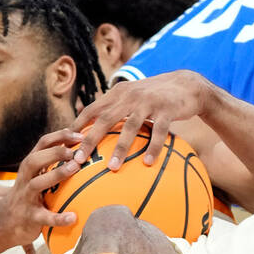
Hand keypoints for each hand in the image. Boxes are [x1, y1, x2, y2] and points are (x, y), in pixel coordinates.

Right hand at [0, 129, 84, 250]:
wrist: (4, 224)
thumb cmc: (29, 196)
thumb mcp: (36, 176)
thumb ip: (52, 163)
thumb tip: (81, 147)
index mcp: (30, 167)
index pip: (42, 144)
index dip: (61, 136)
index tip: (81, 136)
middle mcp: (25, 179)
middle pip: (34, 160)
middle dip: (55, 152)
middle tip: (76, 152)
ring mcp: (26, 198)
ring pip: (37, 184)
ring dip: (56, 174)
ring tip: (76, 168)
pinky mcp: (29, 218)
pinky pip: (44, 217)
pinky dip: (58, 218)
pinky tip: (73, 217)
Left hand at [71, 71, 208, 170]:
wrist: (187, 85)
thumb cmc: (155, 96)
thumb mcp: (132, 97)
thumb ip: (114, 109)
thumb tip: (91, 130)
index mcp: (118, 93)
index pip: (91, 109)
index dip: (76, 125)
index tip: (65, 144)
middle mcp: (130, 96)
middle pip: (104, 119)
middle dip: (89, 140)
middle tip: (79, 161)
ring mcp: (148, 102)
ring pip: (129, 126)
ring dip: (120, 149)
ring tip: (112, 168)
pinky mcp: (167, 109)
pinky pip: (159, 132)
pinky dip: (153, 148)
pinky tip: (148, 163)